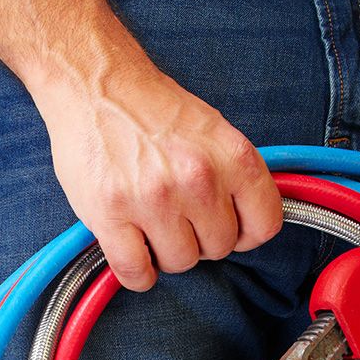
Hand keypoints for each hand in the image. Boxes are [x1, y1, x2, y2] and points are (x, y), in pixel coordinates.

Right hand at [34, 70, 283, 291]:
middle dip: (200, 241)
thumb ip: (233, 175)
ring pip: (179, 262)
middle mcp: (197, 179)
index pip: (264, 225)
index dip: (244, 234)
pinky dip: (137, 274)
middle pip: (218, 249)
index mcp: (231, 156)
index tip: (226, 228)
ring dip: (165, 254)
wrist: (95, 86)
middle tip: (178, 221)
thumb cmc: (150, 110)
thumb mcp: (213, 130)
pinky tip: (133, 255)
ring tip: (151, 229)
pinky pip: (135, 271)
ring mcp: (153, 199)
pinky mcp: (111, 214)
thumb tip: (244, 221)